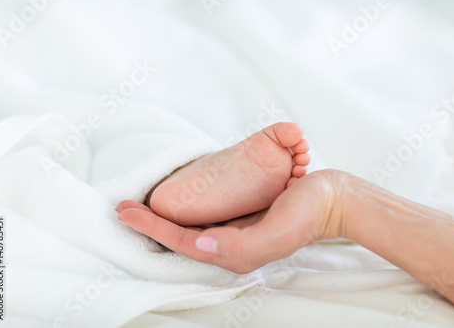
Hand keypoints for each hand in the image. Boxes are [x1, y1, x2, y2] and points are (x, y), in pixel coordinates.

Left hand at [117, 170, 347, 273]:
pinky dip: (183, 211)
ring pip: (189, 229)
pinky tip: (175, 203)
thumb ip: (240, 245)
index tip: (125, 210)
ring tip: (140, 205)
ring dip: (163, 218)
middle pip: (180, 238)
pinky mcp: (241, 220)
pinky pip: (204, 218)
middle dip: (150, 224)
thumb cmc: (307, 213)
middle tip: (123, 207)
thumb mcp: (277, 232)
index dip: (151, 227)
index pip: (182, 242)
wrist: (331, 200)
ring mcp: (235, 233)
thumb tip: (201, 243)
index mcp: (235, 252)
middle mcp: (230, 246)